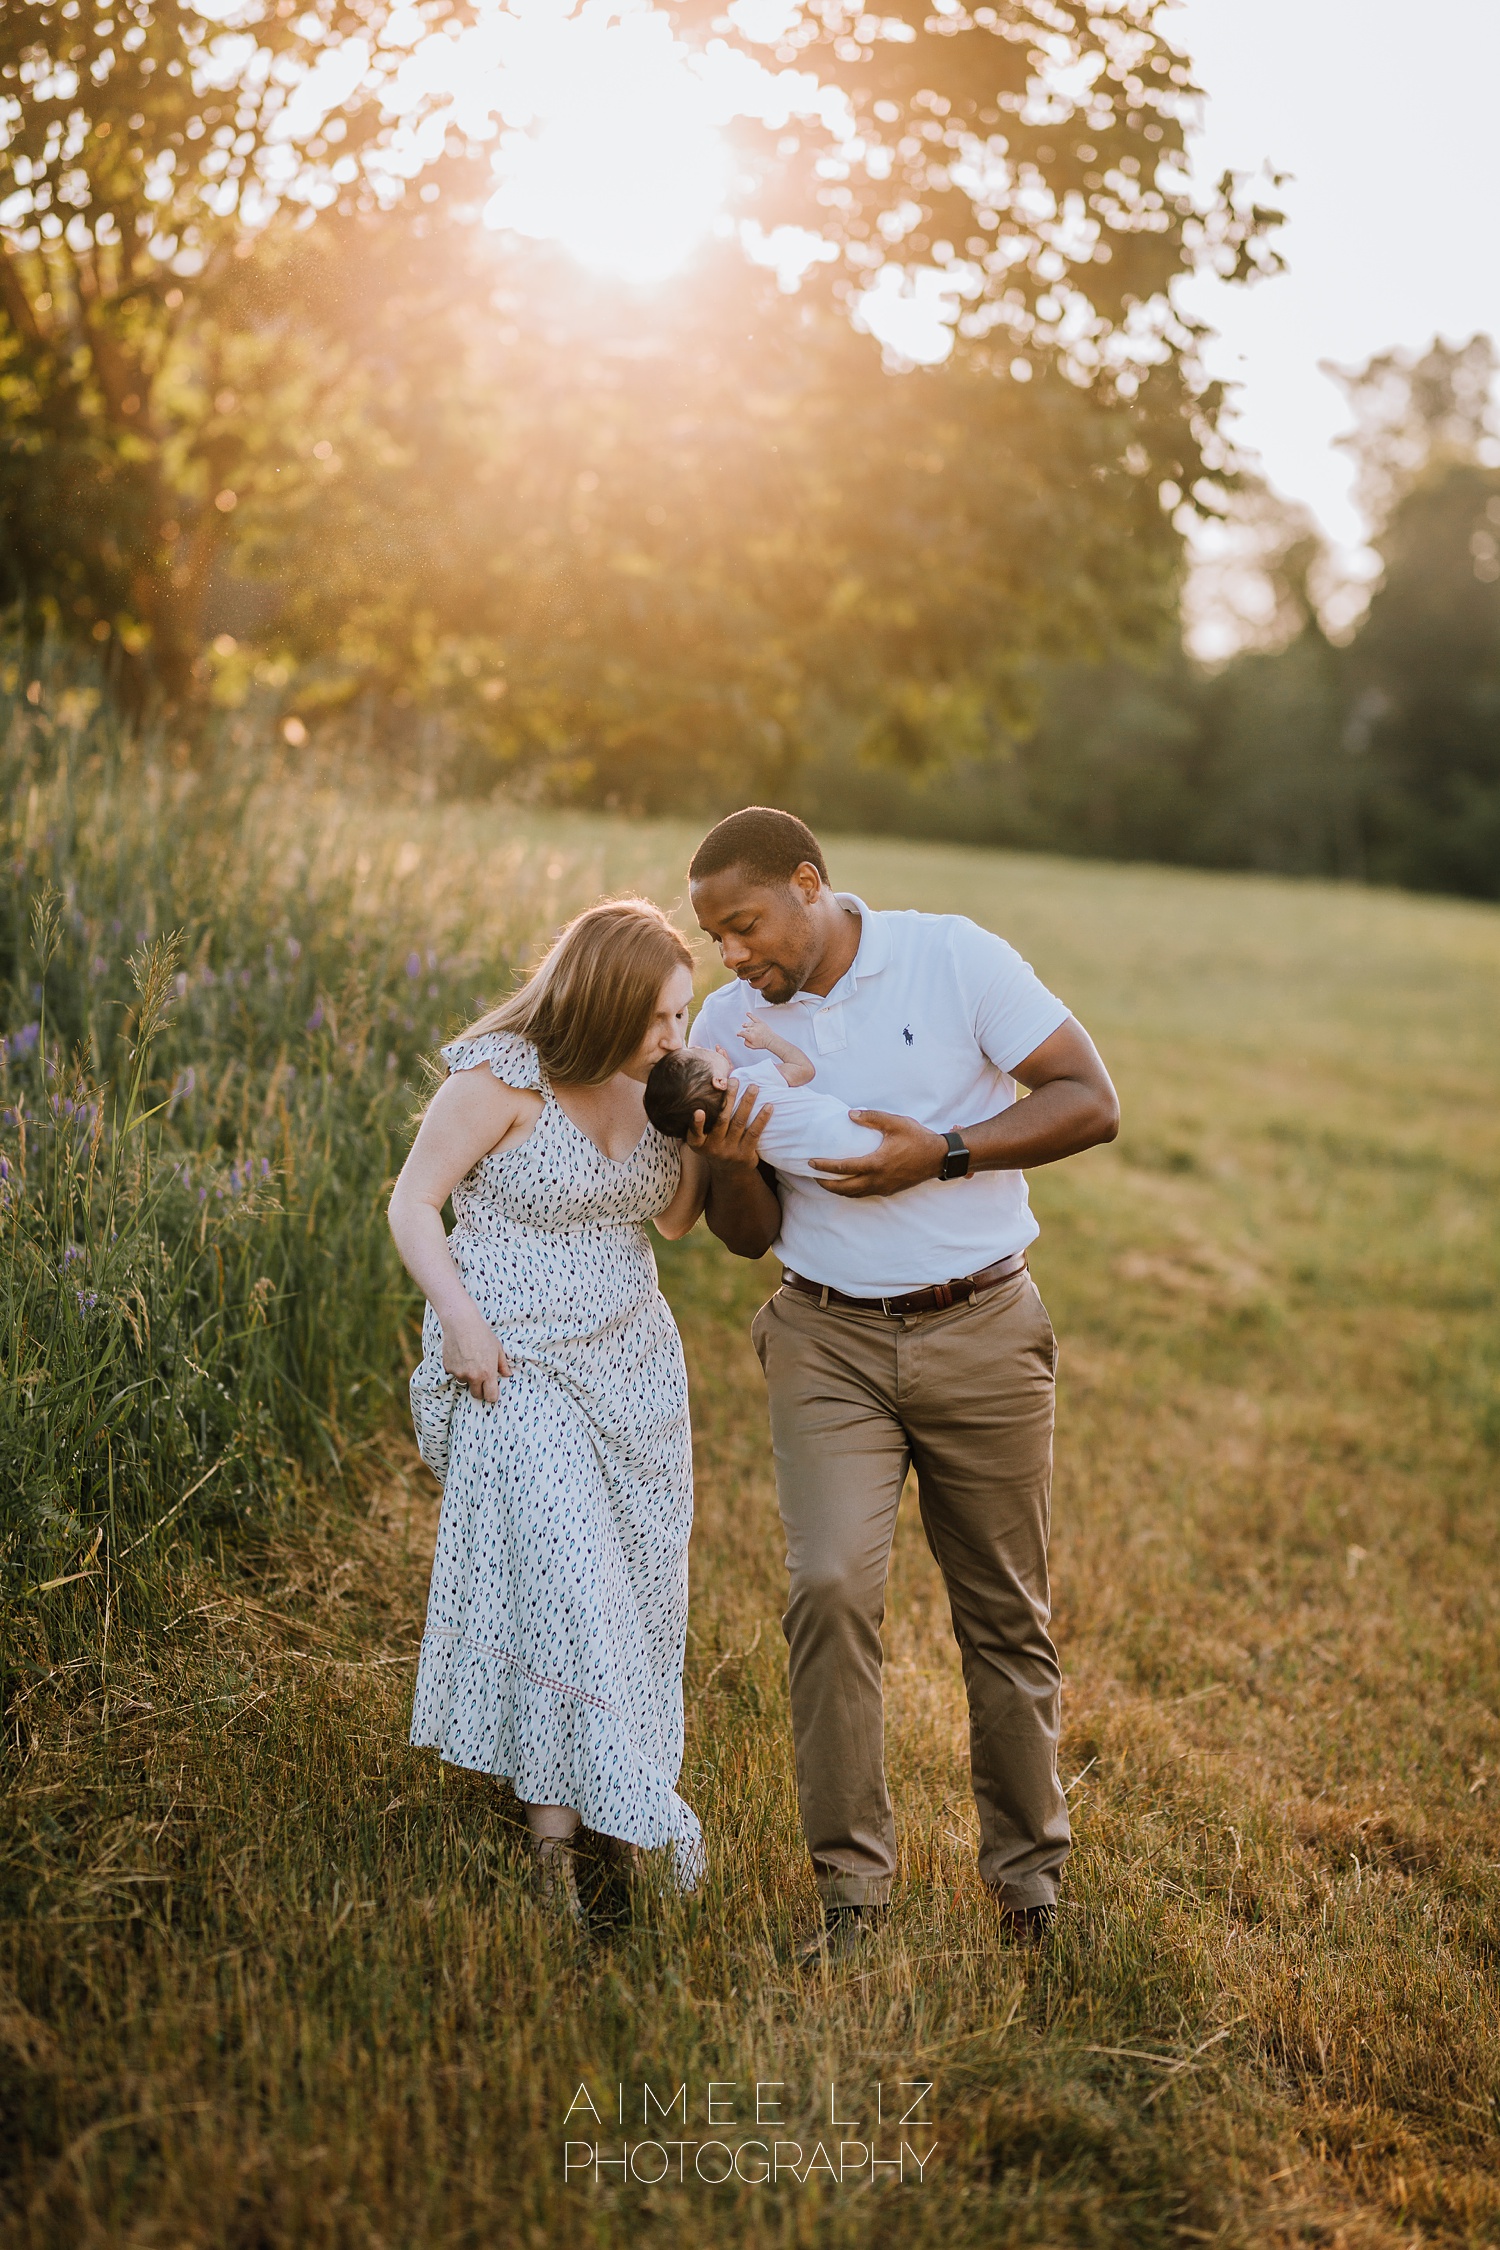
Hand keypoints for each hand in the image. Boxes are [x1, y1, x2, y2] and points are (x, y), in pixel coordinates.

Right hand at [441, 1306, 511, 1401]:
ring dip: (467, 1377)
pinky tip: (460, 1355)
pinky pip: (454, 1373)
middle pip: (476, 1394)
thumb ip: (503, 1365)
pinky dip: (457, 1369)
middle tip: (481, 1379)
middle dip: (480, 1390)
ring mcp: (459, 1373)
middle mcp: (473, 1376)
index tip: (491, 1392)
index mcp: (487, 1373)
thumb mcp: (497, 1348)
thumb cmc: (482, 1334)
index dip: (491, 1396)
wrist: (461, 1324)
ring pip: (464, 1382)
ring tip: (470, 1361)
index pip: (490, 1397)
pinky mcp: (448, 1368)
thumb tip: (508, 1375)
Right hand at [686, 1077, 770, 1169]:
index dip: (696, 1123)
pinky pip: (754, 1133)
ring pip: (739, 1123)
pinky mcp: (746, 1154)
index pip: (694, 1134)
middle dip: (728, 1098)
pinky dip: (761, 1119)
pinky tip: (768, 1106)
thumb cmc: (715, 1146)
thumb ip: (701, 1122)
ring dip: (747, 1103)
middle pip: (722, 1120)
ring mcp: (730, 1151)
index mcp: (699, 1144)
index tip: (698, 1111)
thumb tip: (711, 1089)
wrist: (730, 1172)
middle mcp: (714, 1148)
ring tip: (753, 1087)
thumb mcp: (702, 1140)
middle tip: (734, 1080)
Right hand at [740, 1014, 770, 1052]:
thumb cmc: (763, 1043)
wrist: (771, 1040)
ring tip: (744, 1025)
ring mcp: (756, 1025)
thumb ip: (747, 1043)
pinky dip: (750, 1015)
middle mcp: (752, 1030)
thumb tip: (745, 1039)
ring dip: (746, 1025)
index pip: (742, 1033)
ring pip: (749, 1024)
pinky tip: (747, 1014)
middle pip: (746, 1029)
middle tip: (745, 1032)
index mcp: (750, 1036)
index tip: (738, 1034)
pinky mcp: (760, 1022)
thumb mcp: (753, 1047)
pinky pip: (754, 1018)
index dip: (739, 1034)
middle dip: (745, 1031)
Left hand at [809, 1110, 946, 1198]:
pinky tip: (849, 1184)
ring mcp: (883, 1188)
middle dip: (826, 1184)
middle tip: (813, 1176)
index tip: (811, 1162)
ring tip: (827, 1181)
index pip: (843, 1168)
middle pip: (844, 1188)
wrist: (939, 1157)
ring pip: (854, 1194)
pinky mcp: (889, 1190)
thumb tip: (850, 1114)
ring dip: (838, 1190)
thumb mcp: (895, 1123)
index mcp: (876, 1164)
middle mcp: (877, 1180)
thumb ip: (872, 1117)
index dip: (824, 1166)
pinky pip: (865, 1194)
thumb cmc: (918, 1138)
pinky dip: (852, 1191)